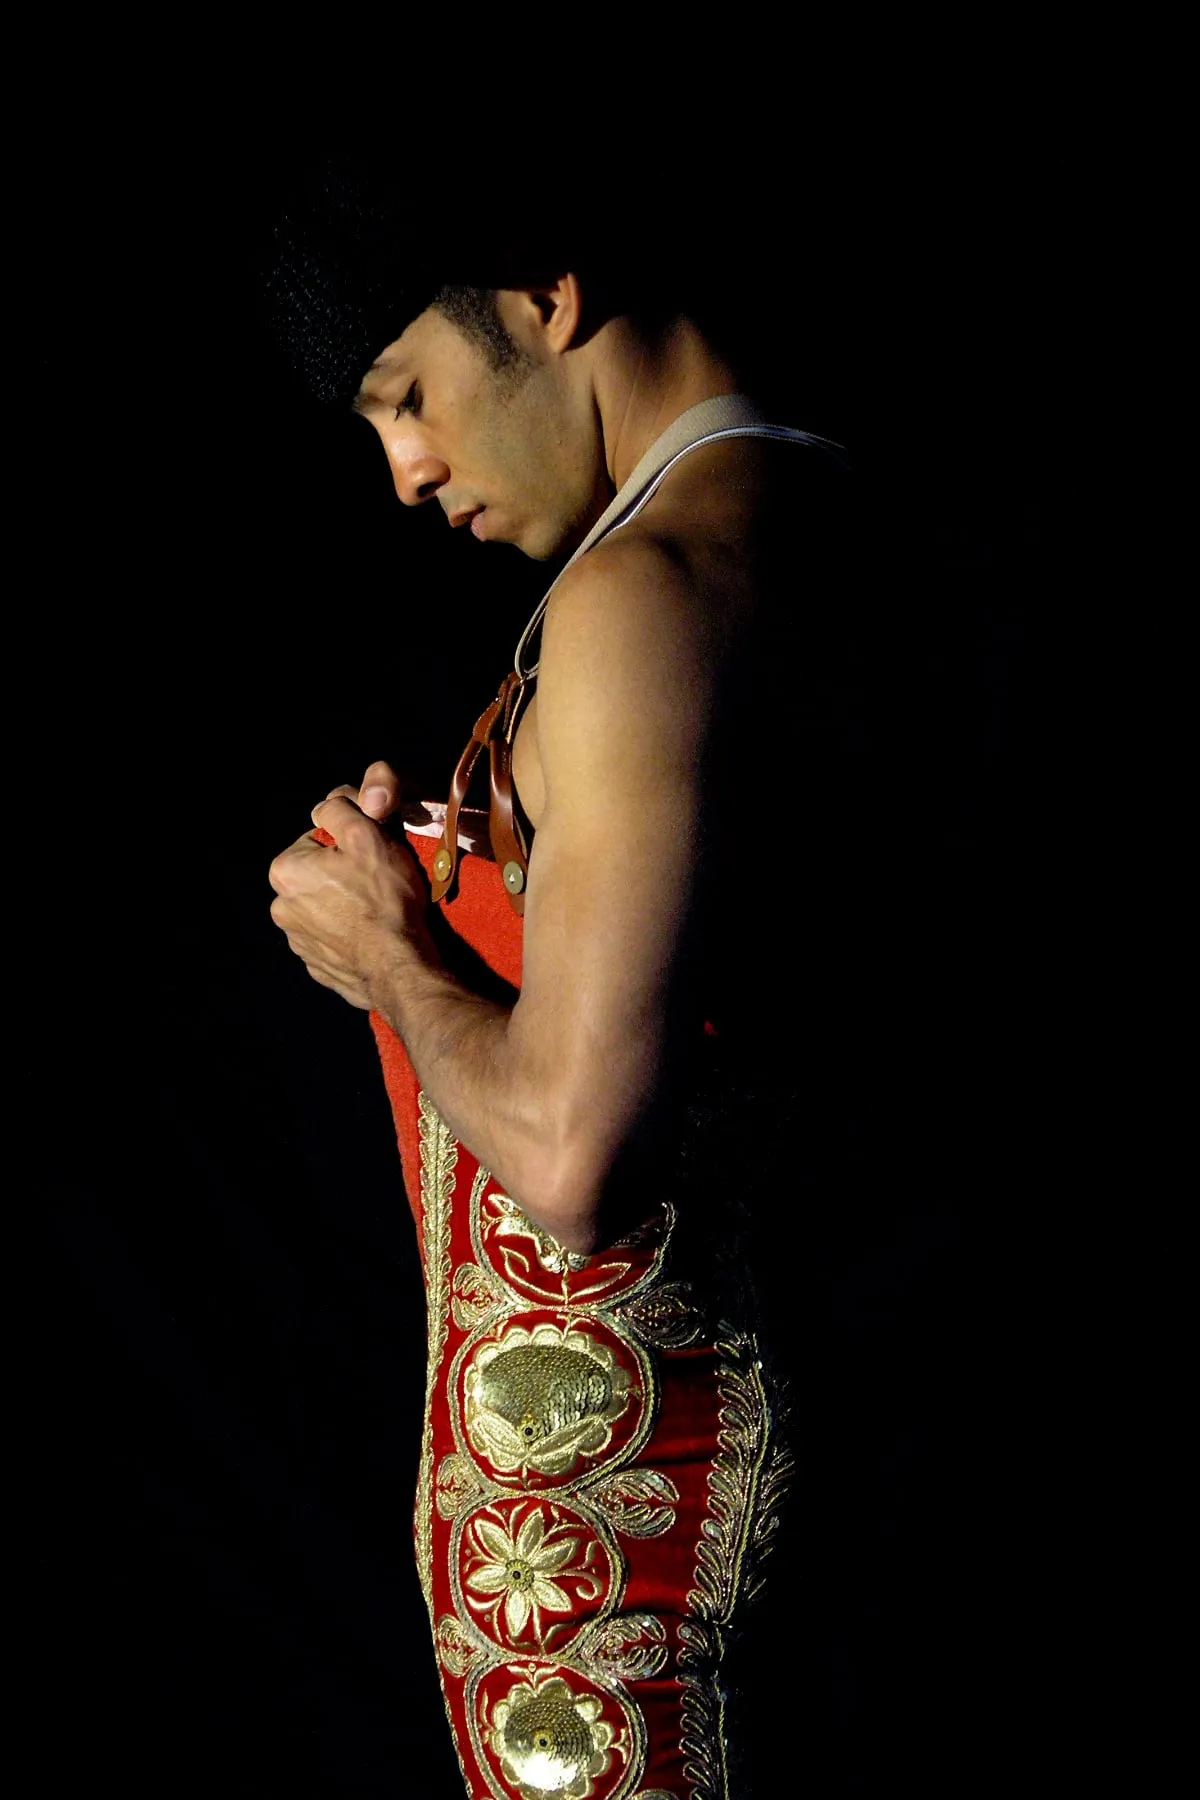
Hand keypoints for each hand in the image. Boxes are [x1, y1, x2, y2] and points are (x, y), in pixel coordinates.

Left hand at [268, 763, 430, 1009]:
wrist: (398, 967)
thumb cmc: (383, 898)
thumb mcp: (366, 835)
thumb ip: (338, 810)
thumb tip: (325, 807)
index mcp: (284, 871)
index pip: (316, 841)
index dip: (347, 845)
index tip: (370, 856)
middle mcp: (280, 907)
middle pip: (317, 876)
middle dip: (342, 875)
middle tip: (377, 883)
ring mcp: (298, 942)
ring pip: (324, 908)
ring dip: (345, 906)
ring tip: (377, 911)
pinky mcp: (316, 967)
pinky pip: (333, 940)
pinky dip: (349, 935)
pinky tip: (372, 935)